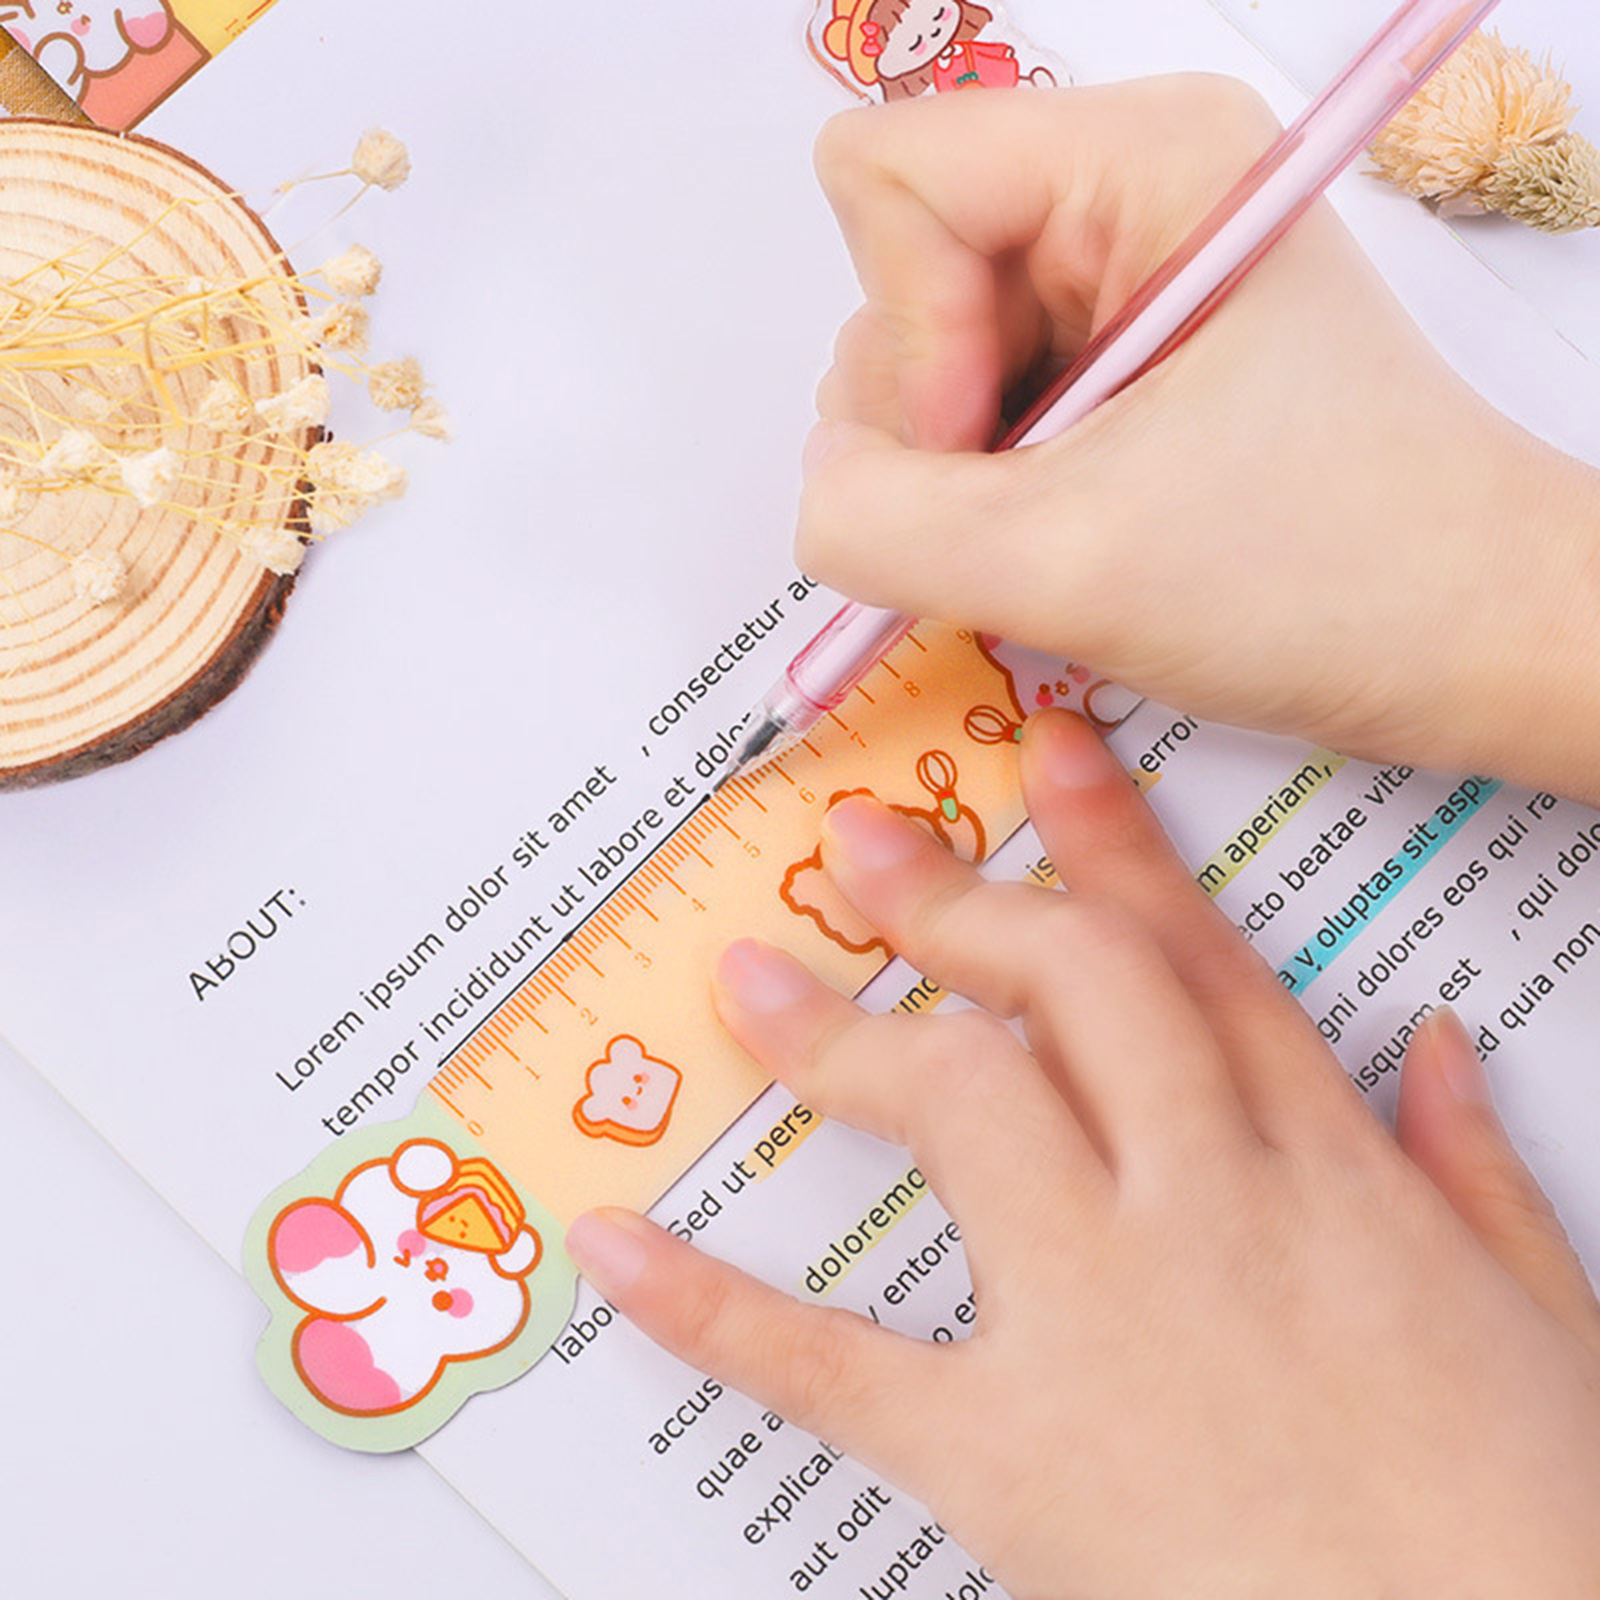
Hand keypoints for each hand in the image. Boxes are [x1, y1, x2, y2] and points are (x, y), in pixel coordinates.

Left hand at [566, 711, 1599, 1598]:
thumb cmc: (1534, 1523)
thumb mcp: (1543, 1318)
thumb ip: (1475, 1170)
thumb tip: (1434, 1051)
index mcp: (1329, 1173)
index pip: (1196, 960)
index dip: (1112, 847)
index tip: (1046, 761)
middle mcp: (1206, 1207)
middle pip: (1066, 991)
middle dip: (959, 904)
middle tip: (865, 851)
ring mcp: (1103, 1320)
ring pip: (962, 1107)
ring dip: (842, 1034)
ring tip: (750, 982)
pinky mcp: (1015, 1456)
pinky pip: (840, 1362)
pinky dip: (717, 1306)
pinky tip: (623, 1253)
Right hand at [796, 81, 1599, 804]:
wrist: (1472, 641)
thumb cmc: (1327, 576)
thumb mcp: (1067, 560)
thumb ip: (874, 520)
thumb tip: (818, 494)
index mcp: (1140, 158)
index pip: (886, 175)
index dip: (904, 328)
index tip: (988, 440)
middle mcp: (1120, 192)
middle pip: (896, 269)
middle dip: (928, 417)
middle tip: (1027, 512)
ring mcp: (1115, 281)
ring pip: (922, 353)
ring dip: (954, 473)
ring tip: (1059, 535)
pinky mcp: (1114, 363)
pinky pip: (973, 408)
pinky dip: (984, 494)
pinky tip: (1063, 539)